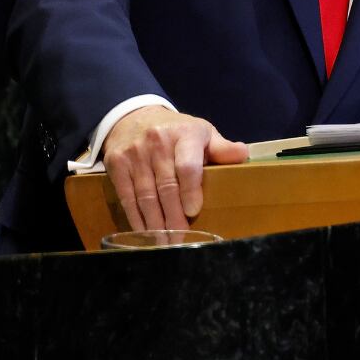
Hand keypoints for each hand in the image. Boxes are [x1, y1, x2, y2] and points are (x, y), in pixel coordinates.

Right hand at [103, 107, 249, 231]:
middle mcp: (158, 143)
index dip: (190, 191)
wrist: (134, 117)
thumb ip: (222, 148)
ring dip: (155, 222)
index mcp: (185, 134)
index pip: (187, 166)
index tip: (193, 211)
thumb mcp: (203, 132)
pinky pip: (126, 196)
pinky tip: (145, 232)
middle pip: (165, 186)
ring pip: (145, 195)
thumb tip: (243, 154)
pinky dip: (136, 217)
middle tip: (181, 239)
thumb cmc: (177, 131)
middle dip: (173, 216)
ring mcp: (134, 154)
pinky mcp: (116, 164)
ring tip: (165, 242)